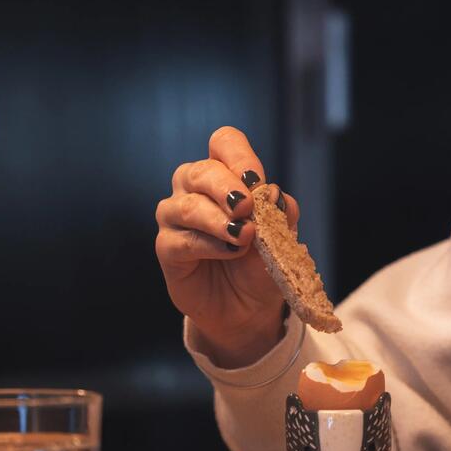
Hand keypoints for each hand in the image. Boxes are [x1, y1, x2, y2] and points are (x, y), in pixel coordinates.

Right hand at [156, 126, 298, 366]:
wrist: (248, 307)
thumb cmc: (261, 264)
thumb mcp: (282, 237)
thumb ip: (281, 213)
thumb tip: (274, 194)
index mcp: (224, 174)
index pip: (224, 143)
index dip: (239, 156)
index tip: (257, 181)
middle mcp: (193, 188)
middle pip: (202, 171)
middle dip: (227, 187)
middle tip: (248, 207)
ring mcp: (175, 216)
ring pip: (188, 206)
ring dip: (219, 220)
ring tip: (244, 236)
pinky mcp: (167, 247)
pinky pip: (182, 240)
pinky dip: (210, 245)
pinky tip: (231, 252)